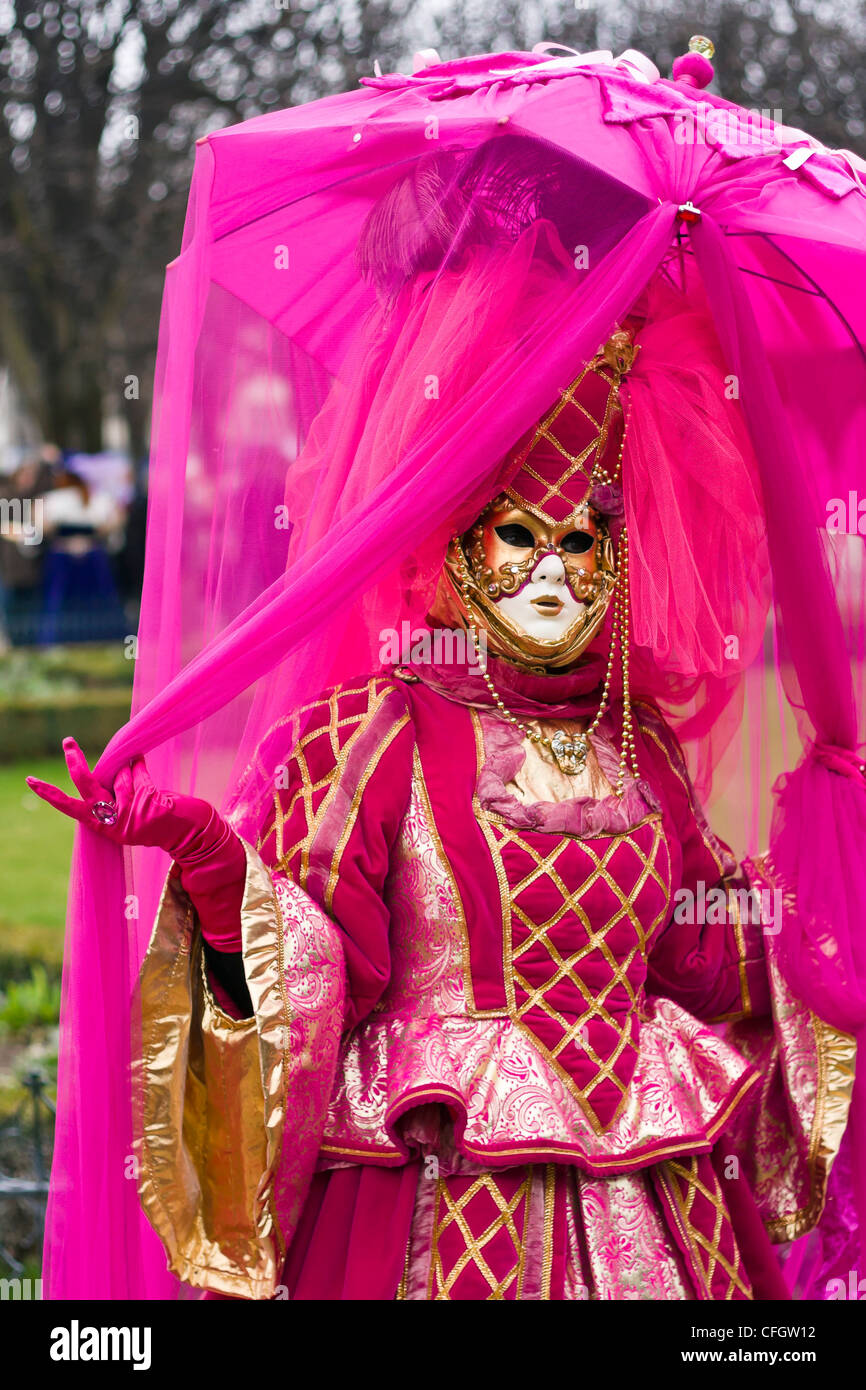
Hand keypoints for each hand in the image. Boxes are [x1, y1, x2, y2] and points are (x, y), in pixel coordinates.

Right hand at [26, 737, 222, 861]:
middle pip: (87, 785)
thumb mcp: (125, 814)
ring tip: (142, 784)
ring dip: (129, 770)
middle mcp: (113, 821)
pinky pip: (139, 771)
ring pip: (120, 774)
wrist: (186, 834)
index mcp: (103, 827)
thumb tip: (103, 768)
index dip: (50, 794)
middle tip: (68, 742)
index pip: (70, 808)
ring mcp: (130, 811)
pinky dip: (141, 766)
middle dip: (76, 762)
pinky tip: (145, 768)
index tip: (31, 781)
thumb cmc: (150, 820)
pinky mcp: (147, 799)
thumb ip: (110, 796)